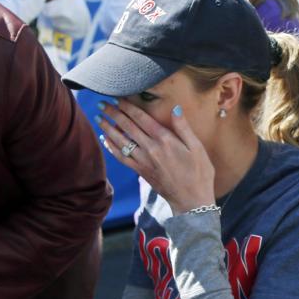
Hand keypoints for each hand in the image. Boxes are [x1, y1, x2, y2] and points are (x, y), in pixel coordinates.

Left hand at [96, 100, 214, 214]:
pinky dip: (112, 148)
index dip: (128, 107)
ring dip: (108, 128)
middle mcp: (151, 149)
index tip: (117, 97)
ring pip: (121, 141)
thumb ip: (183, 127)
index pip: (141, 118)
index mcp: (165, 140)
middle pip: (128, 127)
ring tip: (99, 118)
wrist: (191, 200)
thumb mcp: (197, 147)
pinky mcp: (140, 171)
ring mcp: (143, 161)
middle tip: (102, 103)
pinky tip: (105, 140)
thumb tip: (175, 108)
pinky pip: (122, 157)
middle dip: (113, 113)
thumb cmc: (199, 172)